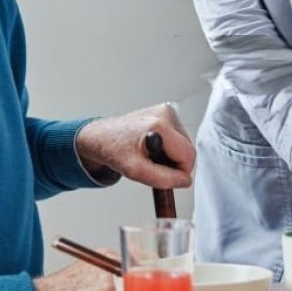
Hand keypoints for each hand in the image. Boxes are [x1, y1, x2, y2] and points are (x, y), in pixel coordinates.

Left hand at [76, 103, 194, 188]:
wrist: (102, 137)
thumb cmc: (114, 150)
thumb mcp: (136, 171)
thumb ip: (163, 178)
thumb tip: (184, 180)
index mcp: (159, 125)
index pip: (188, 155)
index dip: (180, 172)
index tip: (167, 176)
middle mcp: (164, 113)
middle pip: (187, 148)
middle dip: (175, 163)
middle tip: (154, 166)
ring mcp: (164, 110)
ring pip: (184, 143)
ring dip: (171, 155)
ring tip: (151, 156)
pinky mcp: (163, 112)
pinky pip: (177, 136)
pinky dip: (169, 146)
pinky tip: (152, 147)